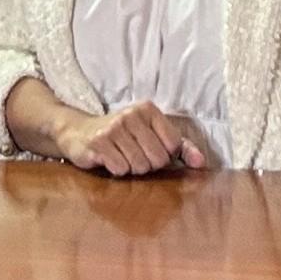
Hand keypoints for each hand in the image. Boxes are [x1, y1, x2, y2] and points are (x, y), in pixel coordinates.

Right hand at [52, 101, 208, 177]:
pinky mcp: (98, 142)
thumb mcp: (152, 135)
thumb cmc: (122, 136)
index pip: (173, 146)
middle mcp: (131, 114)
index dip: (163, 155)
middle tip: (132, 155)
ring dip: (130, 168)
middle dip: (147, 164)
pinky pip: (120, 169)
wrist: (79, 132)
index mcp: (148, 110)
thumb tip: (201, 163)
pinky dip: (116, 170)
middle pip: (157, 159)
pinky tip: (108, 159)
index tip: (149, 149)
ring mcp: (113, 127)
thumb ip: (180, 147)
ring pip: (139, 166)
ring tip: (121, 156)